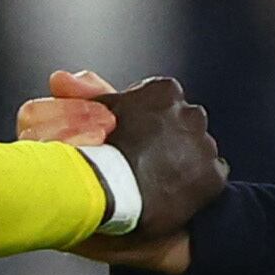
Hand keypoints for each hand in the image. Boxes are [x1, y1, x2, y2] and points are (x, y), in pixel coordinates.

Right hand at [23, 65, 219, 268]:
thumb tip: (61, 79)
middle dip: (164, 138)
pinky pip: (208, 175)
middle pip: (179, 123)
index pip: (156, 100)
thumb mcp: (89, 115)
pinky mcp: (213, 175)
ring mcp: (205, 145)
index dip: (139, 121)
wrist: (111, 195)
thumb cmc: (97, 152)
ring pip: (195, 149)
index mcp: (164, 91)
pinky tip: (169, 192)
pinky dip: (193, 183)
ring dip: (180, 160)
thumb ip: (86, 93)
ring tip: (152, 180)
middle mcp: (191, 113)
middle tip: (138, 161)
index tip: (125, 138)